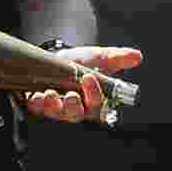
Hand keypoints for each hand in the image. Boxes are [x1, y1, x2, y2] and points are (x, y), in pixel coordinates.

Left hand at [25, 46, 141, 122]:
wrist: (52, 57)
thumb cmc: (77, 62)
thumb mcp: (95, 57)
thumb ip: (115, 58)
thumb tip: (135, 56)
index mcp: (91, 100)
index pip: (97, 106)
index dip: (95, 95)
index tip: (89, 78)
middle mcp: (74, 107)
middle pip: (77, 115)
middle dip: (74, 106)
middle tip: (72, 94)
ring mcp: (55, 107)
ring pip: (56, 113)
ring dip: (53, 106)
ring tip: (51, 94)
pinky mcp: (38, 104)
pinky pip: (37, 108)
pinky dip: (36, 103)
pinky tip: (36, 96)